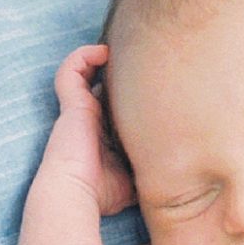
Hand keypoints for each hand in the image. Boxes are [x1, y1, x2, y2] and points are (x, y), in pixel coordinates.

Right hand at [40, 43, 136, 216]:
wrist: (74, 194)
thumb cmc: (100, 193)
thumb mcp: (132, 182)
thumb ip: (147, 172)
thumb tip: (172, 178)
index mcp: (99, 135)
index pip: (109, 106)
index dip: (122, 94)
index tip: (146, 87)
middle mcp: (87, 119)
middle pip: (97, 85)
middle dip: (114, 72)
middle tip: (138, 62)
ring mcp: (77, 109)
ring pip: (81, 72)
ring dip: (96, 57)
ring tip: (114, 50)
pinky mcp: (72, 104)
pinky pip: (71, 70)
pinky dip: (83, 56)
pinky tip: (102, 51)